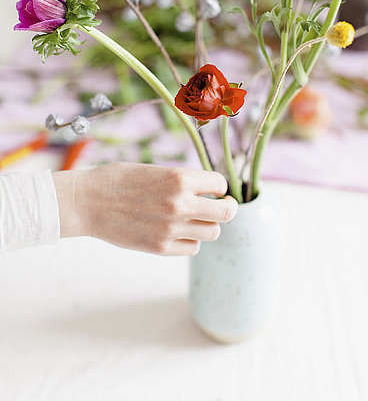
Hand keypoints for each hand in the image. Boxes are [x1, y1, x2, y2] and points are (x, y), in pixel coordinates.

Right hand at [53, 163, 236, 255]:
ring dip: (207, 225)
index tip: (212, 188)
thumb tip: (206, 189)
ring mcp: (171, 228)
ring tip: (194, 219)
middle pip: (226, 213)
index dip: (217, 185)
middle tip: (223, 206)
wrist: (87, 202)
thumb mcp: (155, 170)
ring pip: (212, 232)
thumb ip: (182, 180)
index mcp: (179, 178)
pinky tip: (177, 232)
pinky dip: (190, 241)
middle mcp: (180, 203)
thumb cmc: (118, 180)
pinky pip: (193, 248)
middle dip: (227, 208)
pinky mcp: (161, 248)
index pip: (220, 184)